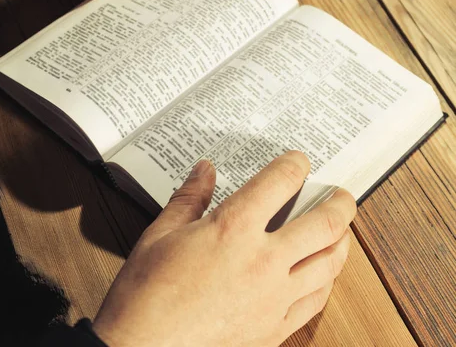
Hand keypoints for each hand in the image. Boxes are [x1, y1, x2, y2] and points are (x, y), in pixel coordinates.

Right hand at [93, 151, 356, 346]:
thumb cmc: (147, 293)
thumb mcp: (160, 234)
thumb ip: (189, 197)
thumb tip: (205, 171)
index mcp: (233, 230)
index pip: (278, 183)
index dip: (294, 165)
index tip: (298, 161)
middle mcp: (263, 261)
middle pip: (323, 224)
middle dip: (339, 204)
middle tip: (343, 196)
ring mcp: (274, 297)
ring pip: (329, 263)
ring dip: (342, 241)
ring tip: (342, 232)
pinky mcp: (274, 328)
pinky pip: (316, 301)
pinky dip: (326, 282)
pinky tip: (323, 276)